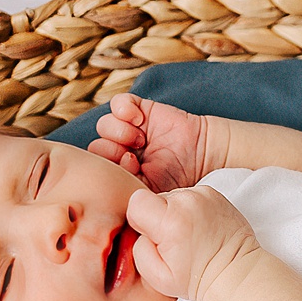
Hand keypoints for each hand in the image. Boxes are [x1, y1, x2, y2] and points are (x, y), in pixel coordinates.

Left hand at [93, 94, 222, 189]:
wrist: (204, 158)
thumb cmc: (180, 179)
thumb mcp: (150, 192)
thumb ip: (128, 194)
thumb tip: (107, 198)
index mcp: (120, 172)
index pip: (98, 168)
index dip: (110, 167)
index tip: (134, 169)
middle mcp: (121, 150)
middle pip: (97, 146)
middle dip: (113, 151)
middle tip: (135, 156)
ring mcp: (129, 128)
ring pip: (104, 124)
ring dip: (119, 132)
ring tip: (141, 139)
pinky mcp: (140, 110)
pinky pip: (119, 102)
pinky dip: (124, 108)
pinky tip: (140, 120)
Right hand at [125, 186, 258, 300]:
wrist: (234, 271)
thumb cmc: (197, 278)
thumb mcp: (157, 277)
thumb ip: (138, 249)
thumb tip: (140, 231)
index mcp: (171, 220)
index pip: (137, 202)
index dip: (139, 220)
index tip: (154, 236)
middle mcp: (188, 201)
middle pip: (155, 198)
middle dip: (159, 218)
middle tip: (175, 241)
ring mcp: (203, 194)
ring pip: (172, 196)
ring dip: (175, 213)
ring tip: (189, 235)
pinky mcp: (214, 193)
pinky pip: (189, 196)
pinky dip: (190, 209)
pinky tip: (198, 227)